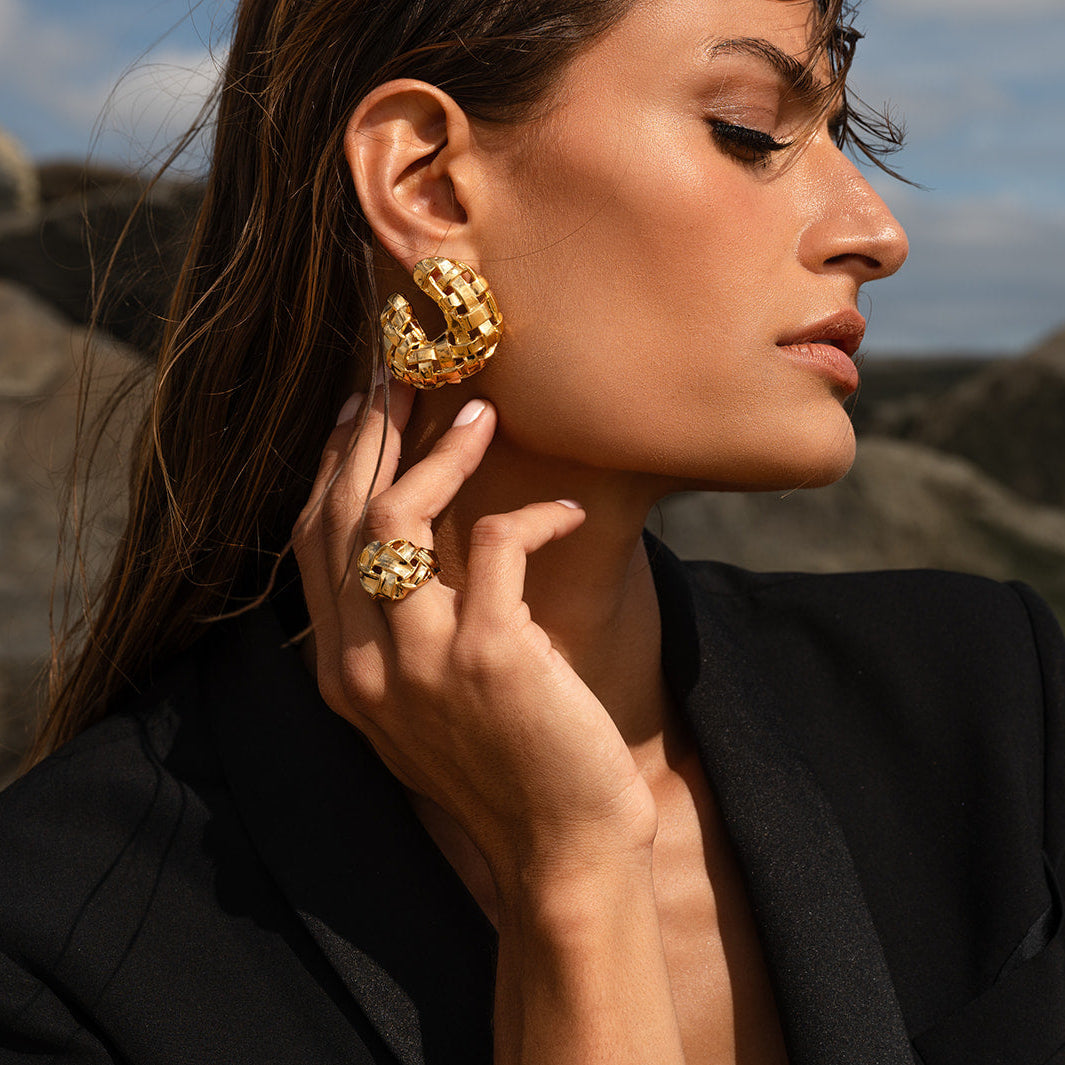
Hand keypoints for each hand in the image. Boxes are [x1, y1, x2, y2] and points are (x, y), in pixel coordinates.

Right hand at [293, 385, 656, 887]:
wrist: (560, 850)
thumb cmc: (507, 766)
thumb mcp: (429, 702)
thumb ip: (403, 634)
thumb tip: (417, 547)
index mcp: (343, 674)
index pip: (312, 544)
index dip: (332, 466)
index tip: (358, 411)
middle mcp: (366, 666)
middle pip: (342, 514)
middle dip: (371, 433)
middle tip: (406, 374)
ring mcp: (422, 662)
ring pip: (396, 516)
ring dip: (441, 451)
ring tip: (483, 411)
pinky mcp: (491, 656)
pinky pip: (499, 544)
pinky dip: (536, 513)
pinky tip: (568, 511)